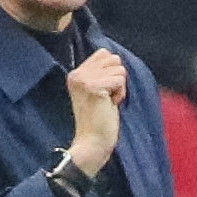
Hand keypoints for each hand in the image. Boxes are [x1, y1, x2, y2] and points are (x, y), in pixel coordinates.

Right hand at [66, 47, 127, 175]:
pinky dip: (120, 93)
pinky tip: (110, 105)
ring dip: (119, 87)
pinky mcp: (94, 87)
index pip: (104, 54)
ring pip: (119, 69)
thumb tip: (115, 58)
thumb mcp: (96, 91)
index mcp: (75, 74)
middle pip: (114, 59)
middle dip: (117, 78)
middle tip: (107, 98)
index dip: (112, 72)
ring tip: (107, 102)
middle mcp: (77, 74)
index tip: (104, 92)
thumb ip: (101, 74)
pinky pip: (120, 79)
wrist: (92, 142)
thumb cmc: (98, 120)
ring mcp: (84, 80)